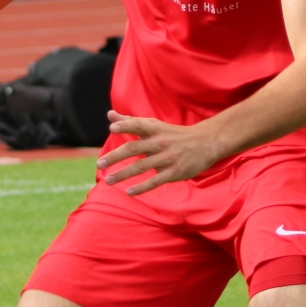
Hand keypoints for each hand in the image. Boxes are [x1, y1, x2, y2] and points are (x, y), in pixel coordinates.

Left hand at [96, 110, 225, 194]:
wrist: (206, 143)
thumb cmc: (174, 134)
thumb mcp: (154, 125)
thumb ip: (130, 121)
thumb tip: (110, 114)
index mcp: (154, 129)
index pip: (138, 125)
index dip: (125, 125)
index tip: (112, 128)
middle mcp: (160, 142)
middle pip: (134, 148)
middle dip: (115, 156)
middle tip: (99, 164)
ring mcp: (167, 158)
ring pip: (142, 167)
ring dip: (124, 174)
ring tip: (109, 180)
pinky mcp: (174, 172)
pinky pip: (155, 181)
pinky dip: (142, 187)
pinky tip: (129, 192)